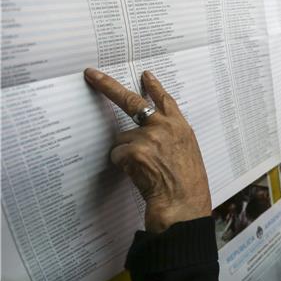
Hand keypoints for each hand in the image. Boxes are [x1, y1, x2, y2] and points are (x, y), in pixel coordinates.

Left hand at [84, 68, 211, 232]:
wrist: (184, 205)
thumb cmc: (187, 187)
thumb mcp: (187, 155)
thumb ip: (172, 138)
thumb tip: (151, 133)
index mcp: (182, 128)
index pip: (165, 101)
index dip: (154, 87)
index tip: (145, 75)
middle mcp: (166, 127)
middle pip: (133, 101)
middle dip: (110, 87)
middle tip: (93, 75)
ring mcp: (151, 137)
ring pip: (123, 139)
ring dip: (127, 154)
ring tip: (145, 170)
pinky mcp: (136, 150)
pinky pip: (117, 154)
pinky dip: (123, 166)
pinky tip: (139, 175)